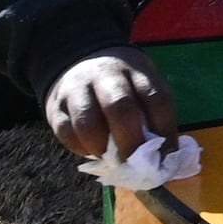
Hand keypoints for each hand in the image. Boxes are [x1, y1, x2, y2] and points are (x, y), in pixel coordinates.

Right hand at [44, 50, 177, 160]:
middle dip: (131, 143)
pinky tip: (91, 151)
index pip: (156, 99)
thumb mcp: (141, 84)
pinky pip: (66, 133)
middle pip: (120, 107)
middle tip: (137, 165)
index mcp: (136, 70)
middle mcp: (106, 75)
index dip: (165, 131)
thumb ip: (152, 115)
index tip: (168, 156)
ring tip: (111, 158)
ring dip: (102, 148)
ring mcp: (77, 88)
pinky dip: (80, 148)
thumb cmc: (120, 83)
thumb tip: (165, 157)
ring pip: (87, 123)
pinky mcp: (54, 105)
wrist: (78, 57)